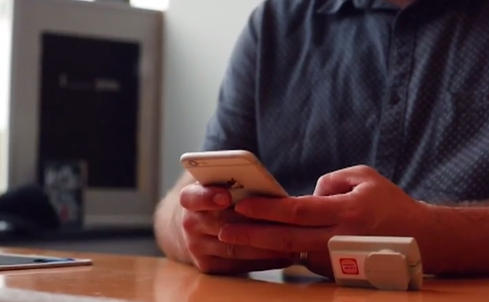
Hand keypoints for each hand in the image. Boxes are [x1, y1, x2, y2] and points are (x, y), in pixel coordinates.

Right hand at [179, 183, 293, 273]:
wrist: (197, 227)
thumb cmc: (221, 200)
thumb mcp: (221, 186)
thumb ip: (236, 185)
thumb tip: (267, 189)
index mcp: (190, 198)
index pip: (193, 197)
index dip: (208, 197)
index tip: (226, 196)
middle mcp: (189, 224)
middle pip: (221, 224)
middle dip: (253, 223)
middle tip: (282, 222)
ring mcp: (197, 248)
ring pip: (234, 248)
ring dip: (264, 247)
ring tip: (291, 243)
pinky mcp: (209, 267)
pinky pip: (239, 265)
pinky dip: (263, 261)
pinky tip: (283, 256)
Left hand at [217, 165, 426, 276]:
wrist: (419, 240)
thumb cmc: (390, 203)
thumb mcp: (364, 178)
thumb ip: (330, 181)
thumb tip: (305, 195)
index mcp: (346, 213)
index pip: (298, 211)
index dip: (268, 209)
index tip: (242, 205)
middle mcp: (339, 240)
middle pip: (287, 239)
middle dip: (252, 235)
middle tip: (223, 230)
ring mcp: (337, 260)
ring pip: (292, 253)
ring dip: (262, 246)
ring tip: (234, 237)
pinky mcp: (337, 272)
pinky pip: (305, 258)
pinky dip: (285, 250)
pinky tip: (264, 242)